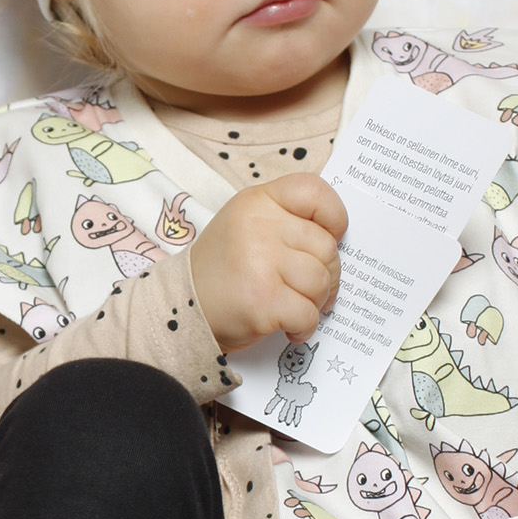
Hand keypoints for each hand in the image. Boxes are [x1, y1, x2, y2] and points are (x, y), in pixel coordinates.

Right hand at [189, 174, 346, 353]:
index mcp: (257, 201)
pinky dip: (304, 326)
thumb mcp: (246, 224)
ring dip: (315, 302)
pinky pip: (308, 314)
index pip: (314, 192)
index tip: (331, 237)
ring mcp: (261, 262)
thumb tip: (337, 240)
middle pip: (326, 247)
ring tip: (293, 305)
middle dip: (327, 274)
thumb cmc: (222, 269)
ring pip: (321, 282)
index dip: (334, 217)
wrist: (181, 307)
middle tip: (308, 288)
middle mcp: (259, 226)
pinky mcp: (264, 300)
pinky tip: (289, 327)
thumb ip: (287, 220)